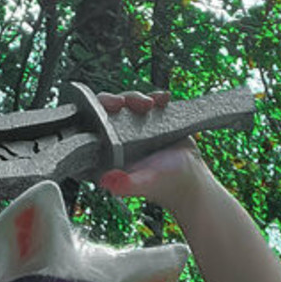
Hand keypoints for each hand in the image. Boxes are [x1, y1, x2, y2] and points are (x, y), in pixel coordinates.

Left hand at [96, 89, 205, 208]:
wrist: (189, 177)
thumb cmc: (164, 183)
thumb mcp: (145, 183)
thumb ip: (128, 185)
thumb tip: (107, 183)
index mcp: (106, 154)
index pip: (91, 128)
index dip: (97, 112)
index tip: (112, 106)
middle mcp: (115, 139)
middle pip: (106, 110)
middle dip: (118, 100)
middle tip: (134, 102)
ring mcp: (131, 127)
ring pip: (126, 102)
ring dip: (137, 98)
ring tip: (153, 103)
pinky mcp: (148, 119)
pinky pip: (147, 101)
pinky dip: (155, 96)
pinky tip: (163, 98)